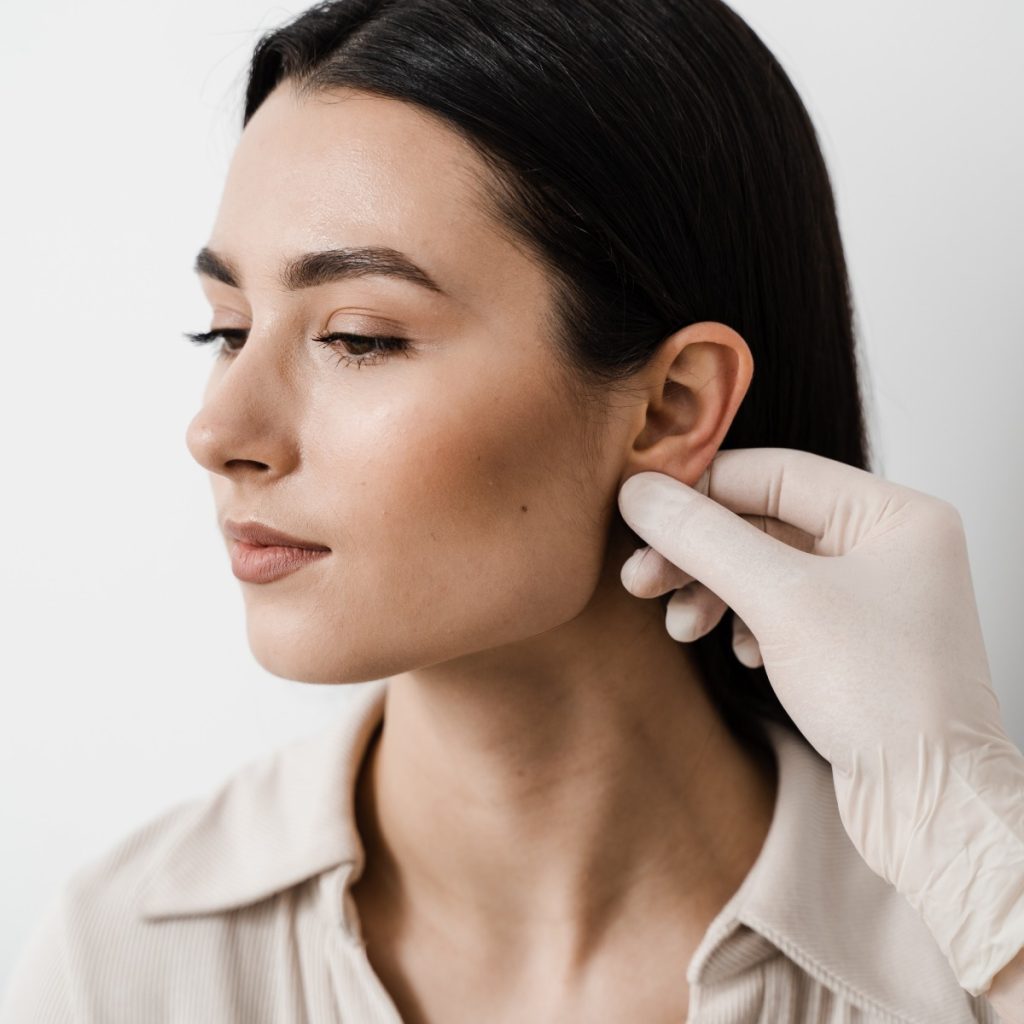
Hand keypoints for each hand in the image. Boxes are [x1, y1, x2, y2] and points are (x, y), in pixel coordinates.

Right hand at [617, 447, 1023, 1000]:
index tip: (640, 509)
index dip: (700, 488)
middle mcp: (885, 545)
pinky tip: (739, 655)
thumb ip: (704, 538)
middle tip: (642, 577)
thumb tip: (639, 493)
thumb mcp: (782, 601)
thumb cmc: (885, 698)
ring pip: (762, 567)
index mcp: (894, 514)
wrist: (931, 807)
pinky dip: (742, 623)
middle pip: (762, 521)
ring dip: (710, 591)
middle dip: (697, 551)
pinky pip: (776, 608)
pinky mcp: (847, 640)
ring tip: (681, 627)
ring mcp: (867, 594)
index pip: (774, 473)